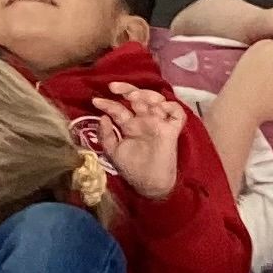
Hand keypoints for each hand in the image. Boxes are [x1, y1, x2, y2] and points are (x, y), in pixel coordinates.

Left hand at [91, 83, 186, 199]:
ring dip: (146, 94)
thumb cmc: (131, 169)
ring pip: (157, 100)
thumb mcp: (113, 152)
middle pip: (138, 98)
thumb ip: (106, 135)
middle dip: (126, 89)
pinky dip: (170, 107)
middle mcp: (144, 121)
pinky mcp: (172, 130)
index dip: (108, 103)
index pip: (119, 108)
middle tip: (114, 87)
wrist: (149, 184)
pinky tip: (159, 108)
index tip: (96, 102)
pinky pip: (177, 113)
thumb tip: (103, 117)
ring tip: (133, 97)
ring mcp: (159, 124)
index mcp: (130, 125)